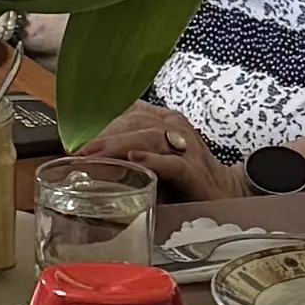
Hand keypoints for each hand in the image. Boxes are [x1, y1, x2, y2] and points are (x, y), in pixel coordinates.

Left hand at [82, 100, 224, 196]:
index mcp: (165, 121)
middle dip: (105, 135)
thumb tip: (90, 161)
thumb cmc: (185, 177)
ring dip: (119, 145)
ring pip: (150, 137)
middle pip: (136, 121)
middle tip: (79, 151)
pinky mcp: (195, 172)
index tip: (78, 138)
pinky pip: (172, 163)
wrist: (226, 193)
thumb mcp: (156, 157)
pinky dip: (152, 161)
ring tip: (95, 155)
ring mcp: (187, 149)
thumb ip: (130, 153)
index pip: (131, 112)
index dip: (103, 123)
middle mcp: (176, 128)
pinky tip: (134, 161)